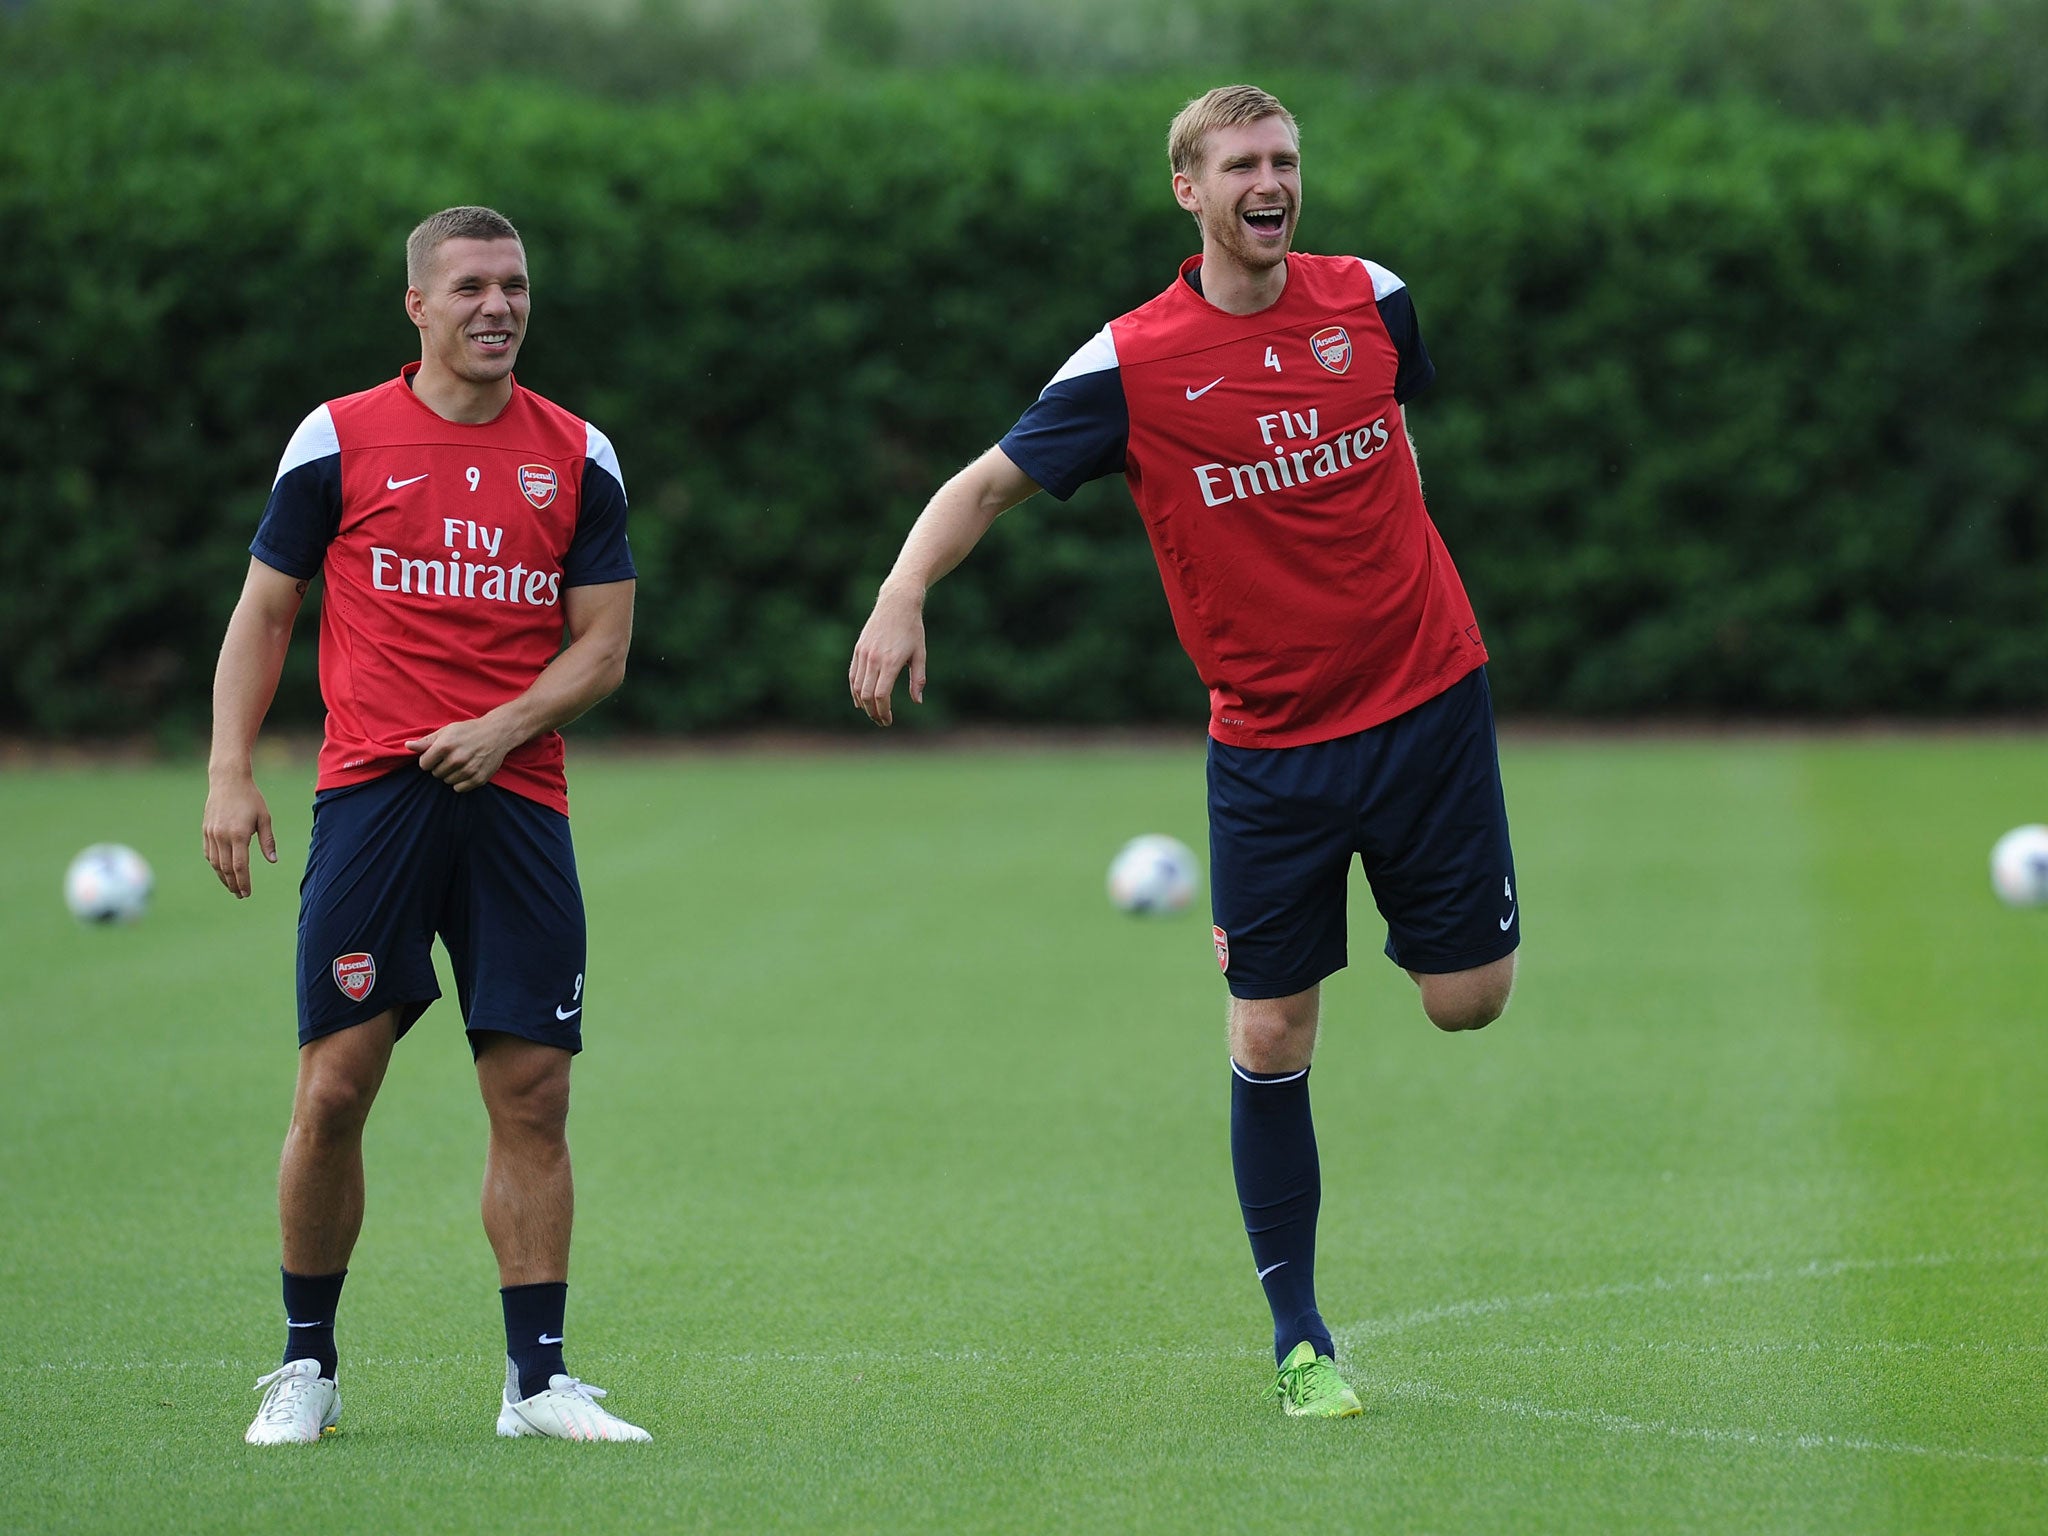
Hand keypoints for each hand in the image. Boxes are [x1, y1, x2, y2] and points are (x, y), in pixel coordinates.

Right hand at [203, 772, 276, 898]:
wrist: (228, 781)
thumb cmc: (251, 798)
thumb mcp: (264, 818)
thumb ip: (268, 841)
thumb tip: (273, 861)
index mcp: (239, 835)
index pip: (240, 866)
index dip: (243, 881)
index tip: (247, 893)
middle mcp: (222, 836)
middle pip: (226, 868)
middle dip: (233, 884)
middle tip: (240, 895)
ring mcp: (211, 834)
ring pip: (215, 863)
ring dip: (223, 877)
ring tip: (231, 887)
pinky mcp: (206, 830)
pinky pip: (209, 853)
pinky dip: (215, 865)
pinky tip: (221, 871)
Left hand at [407, 715, 517, 791]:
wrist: (497, 733)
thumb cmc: (469, 730)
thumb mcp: (446, 731)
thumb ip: (426, 741)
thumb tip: (407, 746)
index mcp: (445, 746)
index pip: (424, 764)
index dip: (429, 760)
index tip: (437, 755)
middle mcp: (456, 759)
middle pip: (435, 774)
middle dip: (440, 766)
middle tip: (452, 757)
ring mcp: (468, 770)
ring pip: (447, 781)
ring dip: (451, 774)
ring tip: (460, 763)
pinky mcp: (478, 778)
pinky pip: (459, 788)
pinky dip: (460, 782)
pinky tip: (467, 770)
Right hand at [848, 585, 927, 726]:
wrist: (897, 604)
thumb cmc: (912, 629)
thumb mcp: (920, 654)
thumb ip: (918, 679)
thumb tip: (917, 701)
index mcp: (890, 662)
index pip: (881, 695)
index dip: (883, 711)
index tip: (888, 720)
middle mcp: (874, 659)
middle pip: (867, 695)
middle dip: (873, 712)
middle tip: (881, 721)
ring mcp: (863, 654)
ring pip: (857, 687)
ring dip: (863, 704)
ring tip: (872, 713)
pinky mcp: (858, 649)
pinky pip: (852, 675)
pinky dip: (855, 691)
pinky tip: (860, 700)